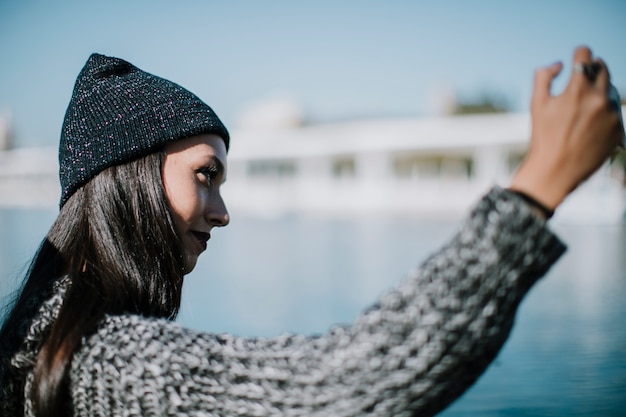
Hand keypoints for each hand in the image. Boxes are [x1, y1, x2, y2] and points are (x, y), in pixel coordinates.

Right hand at [510, 46, 623, 210]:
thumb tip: (560, 64)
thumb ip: (543, 76)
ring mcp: (612, 115)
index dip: (580, 53)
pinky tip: (588, 126)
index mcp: (578, 89)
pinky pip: (614, 113)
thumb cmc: (543, 137)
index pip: (585, 55)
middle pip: (603, 69)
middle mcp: (599, 99)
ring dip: (599, 92)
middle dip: (593, 69)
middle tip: (583, 76)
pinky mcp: (618, 130)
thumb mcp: (536, 104)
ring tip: (583, 107)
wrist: (555, 171)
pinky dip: (604, 114)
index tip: (577, 55)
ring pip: (610, 91)